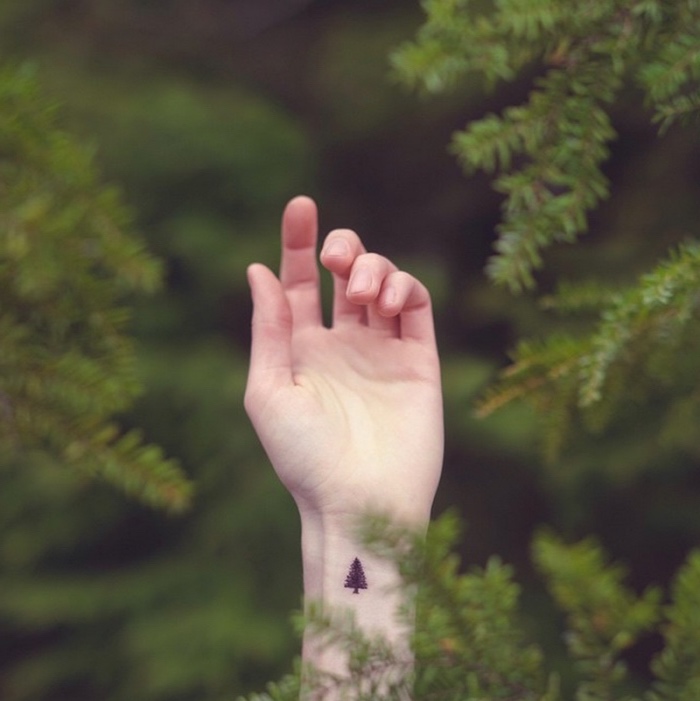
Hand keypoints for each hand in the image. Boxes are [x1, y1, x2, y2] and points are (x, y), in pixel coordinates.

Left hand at [245, 196, 442, 525]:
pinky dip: (404, 288)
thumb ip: (269, 328)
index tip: (300, 205)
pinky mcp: (419, 361)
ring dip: (373, 268)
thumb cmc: (304, 456)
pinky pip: (416, 307)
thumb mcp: (269, 390)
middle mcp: (342, 344)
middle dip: (343, 248)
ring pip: (383, 283)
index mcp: (301, 349)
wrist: (359, 503)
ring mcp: (381, 351)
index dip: (298, 242)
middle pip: (345, 273)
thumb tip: (258, 270)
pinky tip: (385, 300)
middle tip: (335, 258)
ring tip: (361, 291)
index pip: (299, 283)